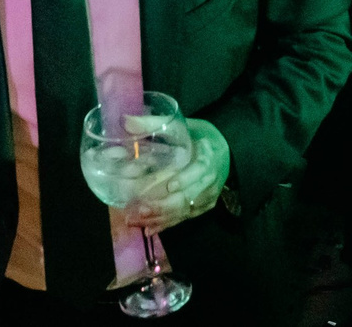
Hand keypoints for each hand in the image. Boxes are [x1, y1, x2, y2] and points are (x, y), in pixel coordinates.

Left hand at [122, 116, 229, 232]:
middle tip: (139, 209)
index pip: (200, 170)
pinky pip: (184, 218)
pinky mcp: (203, 207)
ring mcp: (208, 196)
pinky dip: (166, 224)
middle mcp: (211, 179)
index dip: (186, 179)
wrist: (225, 151)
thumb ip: (154, 123)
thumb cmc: (199, 136)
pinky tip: (149, 229)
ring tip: (136, 220)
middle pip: (189, 196)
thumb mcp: (181, 125)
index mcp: (208, 155)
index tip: (170, 186)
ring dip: (160, 217)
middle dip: (163, 206)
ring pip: (184, 210)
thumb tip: (125, 122)